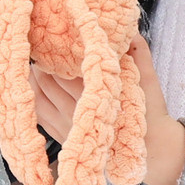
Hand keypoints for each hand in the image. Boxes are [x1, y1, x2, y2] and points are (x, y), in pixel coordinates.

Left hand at [32, 36, 184, 184]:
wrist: (151, 151)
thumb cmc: (148, 115)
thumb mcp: (148, 82)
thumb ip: (139, 55)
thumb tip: (131, 33)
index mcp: (95, 96)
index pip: (63, 70)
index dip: (55, 53)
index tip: (54, 39)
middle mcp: (75, 113)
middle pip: (45, 81)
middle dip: (41, 62)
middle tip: (40, 46)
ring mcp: (66, 127)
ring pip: (38, 96)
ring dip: (33, 78)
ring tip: (36, 63)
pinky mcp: (62, 136)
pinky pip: (39, 114)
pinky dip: (34, 97)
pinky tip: (34, 85)